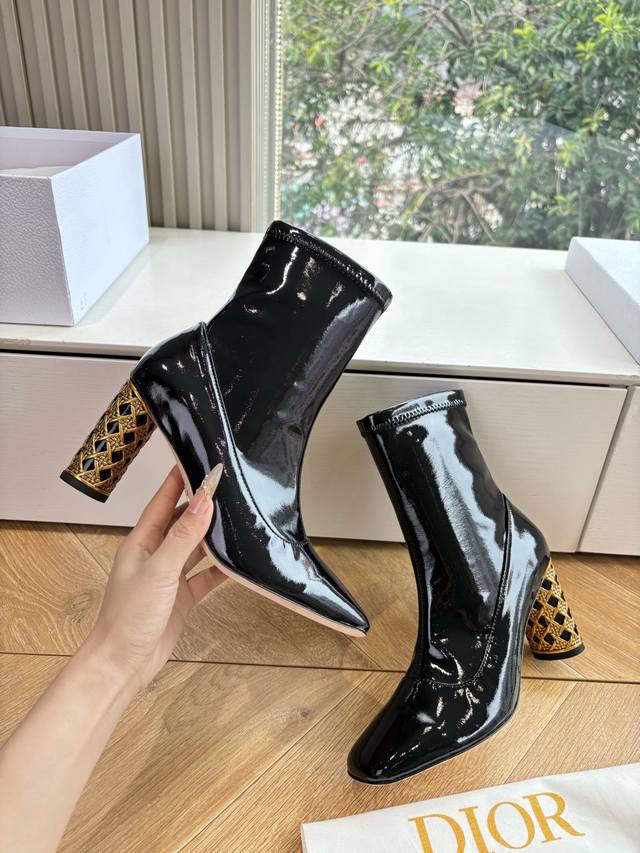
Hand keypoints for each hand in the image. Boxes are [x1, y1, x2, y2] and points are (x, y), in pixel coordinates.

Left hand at [86, 464, 224, 692]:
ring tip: (239, 518)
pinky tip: (238, 562)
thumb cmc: (129, 617)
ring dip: (214, 536)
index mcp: (141, 543)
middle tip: (228, 488)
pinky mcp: (182, 598)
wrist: (123, 665)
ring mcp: (169, 578)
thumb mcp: (159, 571)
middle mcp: (155, 556)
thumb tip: (205, 501)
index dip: (179, 481)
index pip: (162, 503)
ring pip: (196, 549)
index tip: (196, 460)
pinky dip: (221, 569)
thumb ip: (184, 537)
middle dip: (203, 506)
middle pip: (182, 523)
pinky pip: (205, 577)